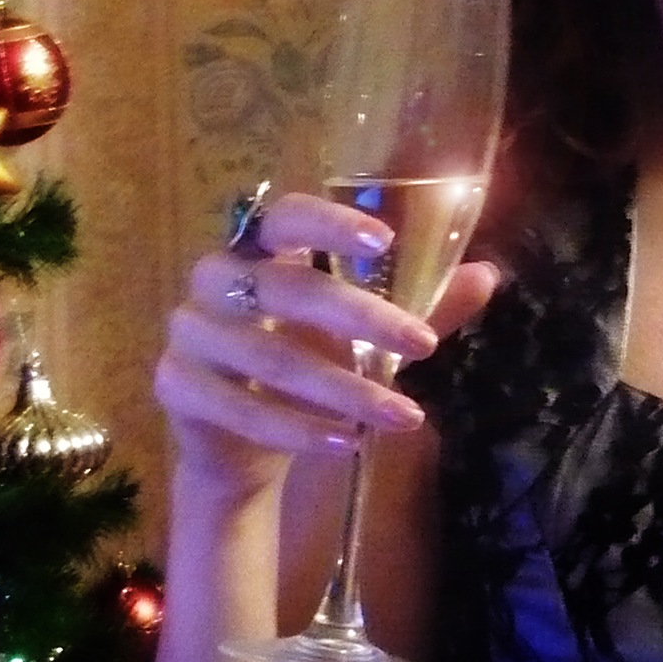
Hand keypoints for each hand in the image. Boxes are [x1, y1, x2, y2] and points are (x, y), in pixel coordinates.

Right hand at [153, 191, 496, 496]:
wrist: (239, 443)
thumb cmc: (304, 365)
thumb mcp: (364, 337)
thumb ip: (418, 304)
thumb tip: (488, 274)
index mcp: (260, 249)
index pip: (287, 216)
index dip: (329, 225)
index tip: (385, 243)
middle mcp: (216, 279)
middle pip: (287, 287)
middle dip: (361, 318)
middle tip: (423, 347)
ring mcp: (188, 332)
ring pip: (268, 355)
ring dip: (341, 389)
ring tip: (403, 418)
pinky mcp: (174, 386)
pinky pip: (238, 407)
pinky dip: (296, 428)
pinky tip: (345, 445)